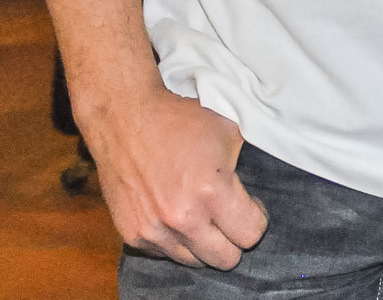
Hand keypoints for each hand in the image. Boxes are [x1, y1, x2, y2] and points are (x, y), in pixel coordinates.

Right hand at [82, 84, 267, 268]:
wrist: (125, 120)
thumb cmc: (181, 122)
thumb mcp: (229, 133)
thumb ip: (247, 167)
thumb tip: (257, 194)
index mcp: (212, 191)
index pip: (250, 234)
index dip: (257, 219)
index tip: (251, 206)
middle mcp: (182, 218)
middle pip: (226, 259)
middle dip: (234, 239)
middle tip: (229, 216)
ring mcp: (154, 230)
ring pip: (194, 261)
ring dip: (203, 243)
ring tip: (202, 214)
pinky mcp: (132, 235)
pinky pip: (166, 254)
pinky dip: (176, 240)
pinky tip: (176, 214)